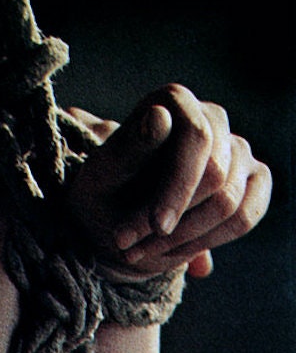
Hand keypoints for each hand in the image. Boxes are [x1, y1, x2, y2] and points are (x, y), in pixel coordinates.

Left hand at [64, 84, 270, 278]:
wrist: (108, 219)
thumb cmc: (99, 194)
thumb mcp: (101, 177)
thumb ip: (129, 147)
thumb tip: (161, 115)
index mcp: (173, 101)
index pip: (197, 138)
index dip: (177, 187)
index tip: (155, 225)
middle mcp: (212, 118)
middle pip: (216, 176)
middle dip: (173, 219)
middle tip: (128, 247)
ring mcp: (238, 148)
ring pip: (230, 203)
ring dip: (183, 238)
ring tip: (139, 251)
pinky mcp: (253, 179)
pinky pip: (246, 217)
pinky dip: (207, 243)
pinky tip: (171, 251)